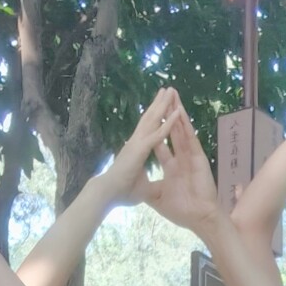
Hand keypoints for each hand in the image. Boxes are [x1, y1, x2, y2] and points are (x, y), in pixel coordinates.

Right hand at [106, 89, 177, 206]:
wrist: (109, 195)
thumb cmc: (123, 192)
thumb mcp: (143, 187)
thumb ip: (150, 183)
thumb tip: (155, 188)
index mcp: (137, 148)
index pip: (148, 129)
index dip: (155, 117)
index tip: (161, 106)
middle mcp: (137, 141)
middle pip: (150, 118)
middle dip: (158, 104)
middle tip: (166, 90)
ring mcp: (138, 143)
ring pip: (153, 120)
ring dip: (162, 105)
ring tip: (170, 91)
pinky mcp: (140, 149)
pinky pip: (158, 134)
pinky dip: (167, 123)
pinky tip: (176, 113)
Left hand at [149, 98, 221, 237]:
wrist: (200, 220)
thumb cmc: (183, 212)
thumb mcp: (159, 200)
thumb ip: (149, 191)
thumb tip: (136, 187)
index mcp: (172, 166)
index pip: (161, 143)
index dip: (156, 129)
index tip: (150, 116)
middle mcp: (181, 158)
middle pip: (172, 130)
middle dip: (167, 112)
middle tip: (163, 93)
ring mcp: (190, 157)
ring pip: (181, 129)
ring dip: (176, 111)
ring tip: (172, 93)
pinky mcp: (199, 158)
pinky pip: (190, 138)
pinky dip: (185, 125)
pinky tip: (180, 111)